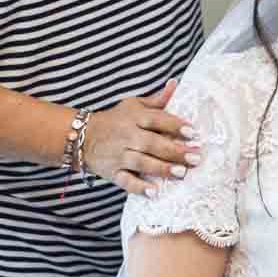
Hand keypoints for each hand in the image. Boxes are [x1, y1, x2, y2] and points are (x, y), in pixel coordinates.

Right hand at [84, 80, 199, 195]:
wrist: (81, 137)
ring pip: (142, 162)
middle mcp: (126, 136)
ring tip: (181, 173)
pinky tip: (155, 192)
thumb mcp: (132, 105)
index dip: (175, 125)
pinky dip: (140, 187)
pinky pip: (126, 181)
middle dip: (175, 151)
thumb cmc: (114, 120)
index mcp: (133, 117)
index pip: (156, 119)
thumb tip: (175, 84)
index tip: (193, 133)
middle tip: (195, 157)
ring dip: (162, 168)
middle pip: (152, 143)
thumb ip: (156, 100)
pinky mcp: (112, 173)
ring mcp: (118, 156)